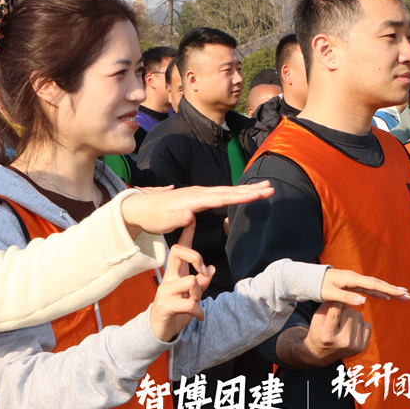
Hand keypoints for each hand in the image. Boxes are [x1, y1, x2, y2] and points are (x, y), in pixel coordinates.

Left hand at [122, 182, 273, 235]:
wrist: (139, 207)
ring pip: (227, 191)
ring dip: (246, 190)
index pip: (223, 197)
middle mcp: (199, 192)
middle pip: (229, 191)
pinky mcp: (198, 197)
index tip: (260, 194)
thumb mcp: (163, 221)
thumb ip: (178, 217)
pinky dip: (235, 193)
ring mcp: (198, 193)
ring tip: (263, 188)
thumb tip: (191, 214)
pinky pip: (221, 194)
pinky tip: (242, 193)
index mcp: (194, 198)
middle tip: (270, 187)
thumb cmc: (152, 216)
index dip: (242, 196)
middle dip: (250, 190)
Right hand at [148, 221, 211, 341]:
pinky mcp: (165, 305)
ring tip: (196, 304)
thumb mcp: (192, 295)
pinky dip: (199, 311)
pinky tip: (199, 317)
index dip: (186, 233)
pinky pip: (189, 303)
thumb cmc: (176, 310)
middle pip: (179, 252)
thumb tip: (211, 268)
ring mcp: (165, 290)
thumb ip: (201, 282)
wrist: (159, 330)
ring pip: (190, 281)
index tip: (191, 217)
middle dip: (196, 257)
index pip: (180, 248)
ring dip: (199, 293)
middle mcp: (168, 277)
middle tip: (203, 271)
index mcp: (175, 272)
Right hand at [297, 302, 370, 367]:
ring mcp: (354, 346)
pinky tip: (351, 329)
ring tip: (343, 324)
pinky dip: (359, 324)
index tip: (335, 302)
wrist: (321, 354)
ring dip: (352, 316)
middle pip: (349, 311)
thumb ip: (328, 305)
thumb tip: (344, 294)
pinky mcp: (362, 347)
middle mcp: (342, 342)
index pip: (336, 311)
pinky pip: (367, 325)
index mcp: (327, 336)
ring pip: (359, 316)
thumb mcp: (316, 319)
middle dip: (344, 310)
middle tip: (338, 317)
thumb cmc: (318, 332)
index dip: (336, 303)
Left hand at [319, 269, 409, 305]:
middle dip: (394, 289)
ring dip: (389, 290)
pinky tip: (386, 296)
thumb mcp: (330, 294)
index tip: (401, 293)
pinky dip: (379, 291)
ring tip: (403, 295)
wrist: (311, 279)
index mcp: (352, 279)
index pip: (374, 284)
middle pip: (379, 283)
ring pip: (376, 285)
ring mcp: (355, 280)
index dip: (389, 289)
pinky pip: (370, 288)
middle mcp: (356, 278)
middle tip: (409, 295)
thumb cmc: (319, 287)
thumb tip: (363, 301)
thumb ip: (346, 297)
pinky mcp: (353, 284)